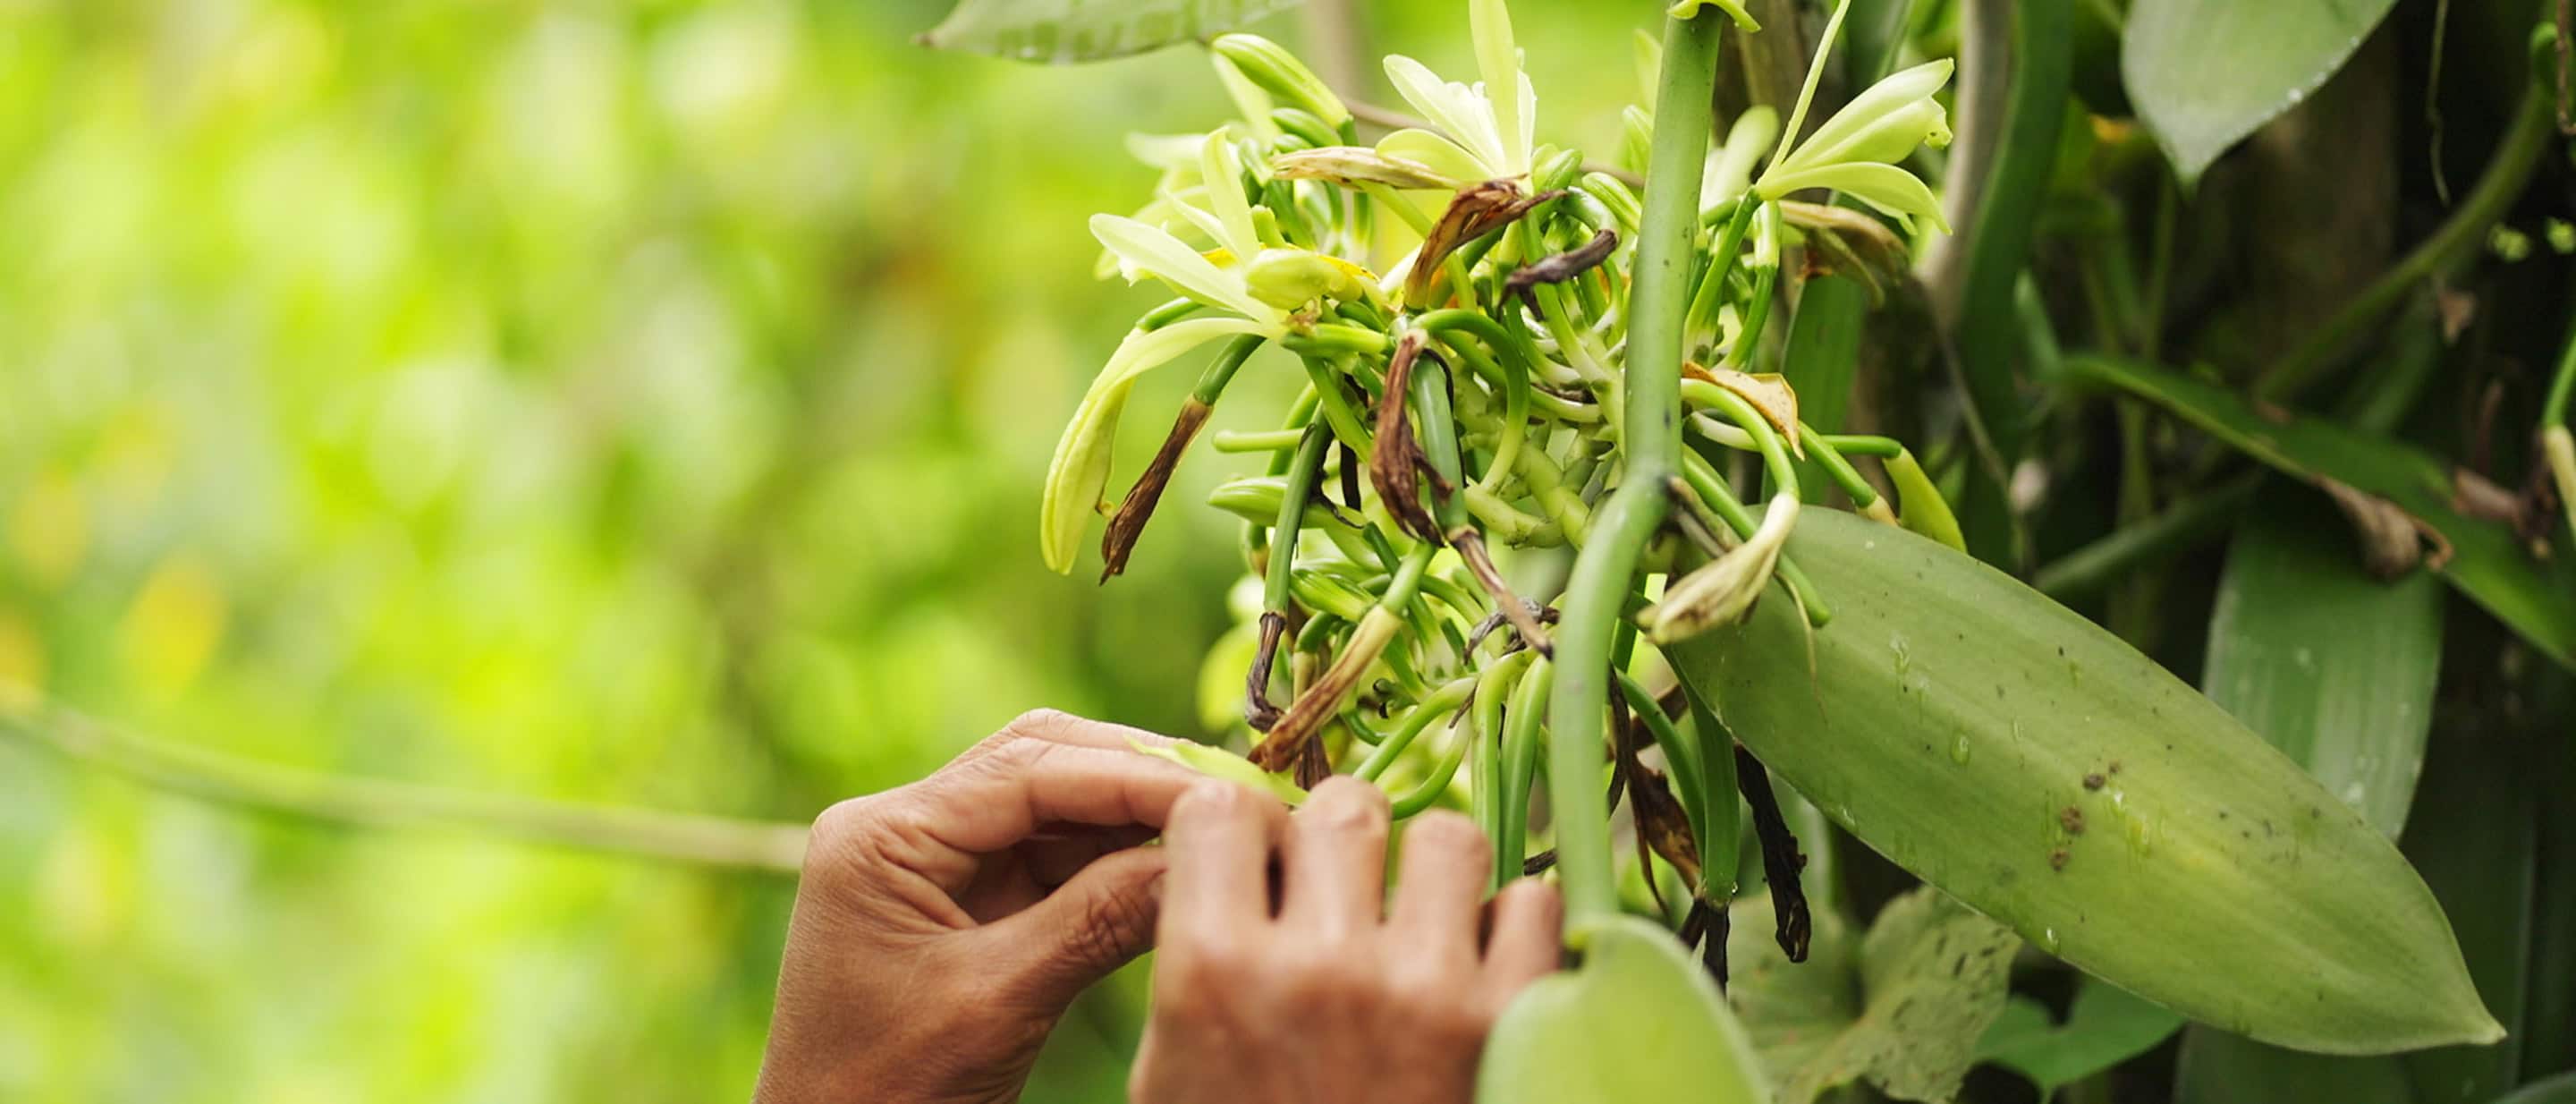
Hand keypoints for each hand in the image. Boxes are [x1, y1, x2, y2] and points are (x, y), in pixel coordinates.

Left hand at [754, 710, 1207, 1103]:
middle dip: (1138, 776)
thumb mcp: (999, 1003)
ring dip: (1135, 814)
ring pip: (1056, 804)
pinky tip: (1177, 868)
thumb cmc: (890, 1091)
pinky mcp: (966, 901)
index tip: (1225, 792)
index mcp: (882, 838)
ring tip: (1220, 827)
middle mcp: (902, 830)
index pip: (1026, 771)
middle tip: (1235, 795)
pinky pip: (1055, 858)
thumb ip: (1098, 921)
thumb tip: (1200, 860)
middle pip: (1041, 762)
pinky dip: (1117, 860)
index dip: (1134, 775)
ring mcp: (933, 862)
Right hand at [1130, 777, 1563, 1103]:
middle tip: (1351, 894)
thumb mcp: (1176, 1080)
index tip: (1263, 863)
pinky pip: (1534, 904)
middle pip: (1342, 806)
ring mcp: (1426, 990)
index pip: (1220, 809)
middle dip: (1345, 842)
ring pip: (1450, 837)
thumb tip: (1214, 856)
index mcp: (1213, 972)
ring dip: (1436, 875)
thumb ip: (1195, 962)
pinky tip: (1486, 973)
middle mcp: (1319, 964)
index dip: (1244, 829)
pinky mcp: (1512, 1022)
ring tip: (1426, 926)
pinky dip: (1516, 932)